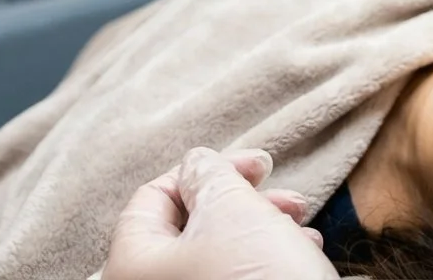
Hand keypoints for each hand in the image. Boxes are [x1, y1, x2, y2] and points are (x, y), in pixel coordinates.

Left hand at [103, 147, 337, 279]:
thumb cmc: (255, 276)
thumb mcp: (231, 207)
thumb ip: (207, 173)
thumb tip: (197, 164)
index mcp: (132, 263)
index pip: (154, 196)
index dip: (208, 170)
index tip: (257, 166)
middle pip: (189, 225)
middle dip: (244, 201)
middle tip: (285, 196)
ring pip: (216, 252)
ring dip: (262, 228)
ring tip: (300, 225)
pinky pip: (231, 278)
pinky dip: (262, 260)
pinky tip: (300, 250)